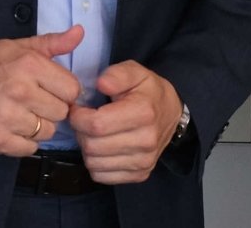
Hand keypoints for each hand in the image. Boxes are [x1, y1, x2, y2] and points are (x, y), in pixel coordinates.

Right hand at [0, 26, 83, 156]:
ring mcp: (7, 119)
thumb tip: (80, 33)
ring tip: (22, 115)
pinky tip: (13, 129)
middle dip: (52, 108)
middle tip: (34, 103)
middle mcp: (20, 93)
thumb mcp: (17, 47)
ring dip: (39, 126)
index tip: (52, 90)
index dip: (64, 91)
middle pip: (61, 112)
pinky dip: (24, 142)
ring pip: (47, 132)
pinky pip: (29, 149)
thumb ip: (52, 43)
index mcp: (29, 66)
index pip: (72, 89)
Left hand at [67, 60, 181, 183]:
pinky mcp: (140, 174)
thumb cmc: (148, 92)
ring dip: (87, 149)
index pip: (95, 125)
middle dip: (80, 132)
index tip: (79, 109)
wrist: (172, 114)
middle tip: (86, 122)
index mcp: (143, 113)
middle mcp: (146, 140)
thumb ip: (117, 74)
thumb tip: (101, 84)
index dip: (78, 117)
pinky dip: (96, 164)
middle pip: (92, 146)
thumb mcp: (136, 73)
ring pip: (93, 163)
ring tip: (96, 135)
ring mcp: (144, 161)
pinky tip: (104, 149)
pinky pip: (101, 176)